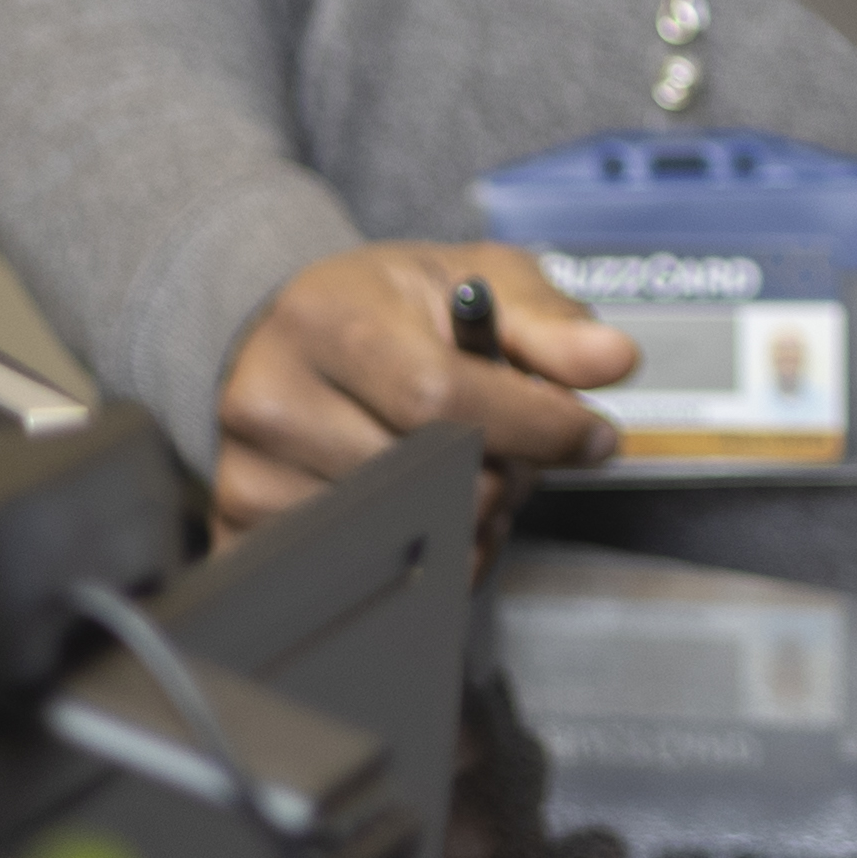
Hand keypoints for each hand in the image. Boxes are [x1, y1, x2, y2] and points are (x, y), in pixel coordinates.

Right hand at [214, 239, 630, 530]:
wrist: (299, 336)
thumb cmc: (391, 308)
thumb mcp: (478, 282)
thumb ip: (551, 325)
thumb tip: (612, 360)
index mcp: (323, 318)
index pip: (443, 397)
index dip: (535, 426)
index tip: (592, 436)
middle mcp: (268, 397)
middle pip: (428, 476)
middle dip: (504, 474)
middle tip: (517, 451)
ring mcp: (247, 473)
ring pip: (403, 535)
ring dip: (467, 521)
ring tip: (464, 470)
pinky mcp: (244, 533)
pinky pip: (366, 576)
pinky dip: (421, 558)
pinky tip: (426, 510)